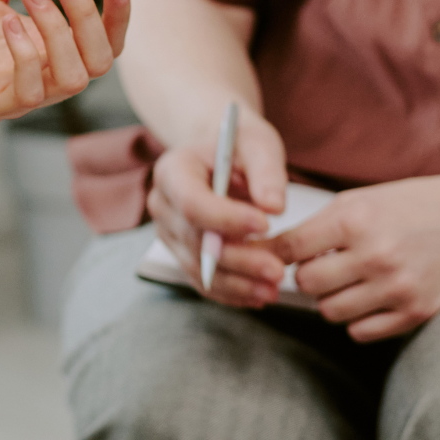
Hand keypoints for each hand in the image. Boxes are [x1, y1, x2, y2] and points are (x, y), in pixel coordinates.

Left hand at [0, 0, 131, 125]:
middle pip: (101, 61)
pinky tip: (7, 20)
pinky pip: (29, 92)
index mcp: (44, 47)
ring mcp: (13, 96)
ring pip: (75, 79)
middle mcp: (38, 75)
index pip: (103, 41)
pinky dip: (28, 52)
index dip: (118, 14)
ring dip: (61, 29)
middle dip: (89, 15)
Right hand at [147, 107, 289, 308]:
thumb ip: (266, 172)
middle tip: (277, 269)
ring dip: (237, 283)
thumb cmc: (239, 146)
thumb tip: (274, 207)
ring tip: (273, 288)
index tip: (265, 224)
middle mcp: (162, 204)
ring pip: (199, 268)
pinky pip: (203, 281)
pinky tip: (259, 295)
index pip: (192, 202)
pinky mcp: (182, 254)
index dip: (226, 218)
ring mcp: (169, 233)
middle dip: (239, 259)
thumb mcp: (257, 145)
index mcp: (172, 170)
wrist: (222, 156)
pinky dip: (232, 292)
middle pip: (196, 241)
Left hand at [267, 172, 439, 341]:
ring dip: (331, 298)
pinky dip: (357, 318)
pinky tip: (370, 296)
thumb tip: (273, 250)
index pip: (291, 248)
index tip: (274, 256)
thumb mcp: (364, 199)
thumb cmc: (417, 204)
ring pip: (330, 311)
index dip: (276, 254)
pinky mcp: (416, 312)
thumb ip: (321, 225)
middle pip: (307, 284)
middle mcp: (375, 254)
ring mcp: (397, 287)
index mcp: (356, 218)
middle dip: (307, 275)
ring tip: (348, 280)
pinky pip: (361, 332)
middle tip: (321, 265)